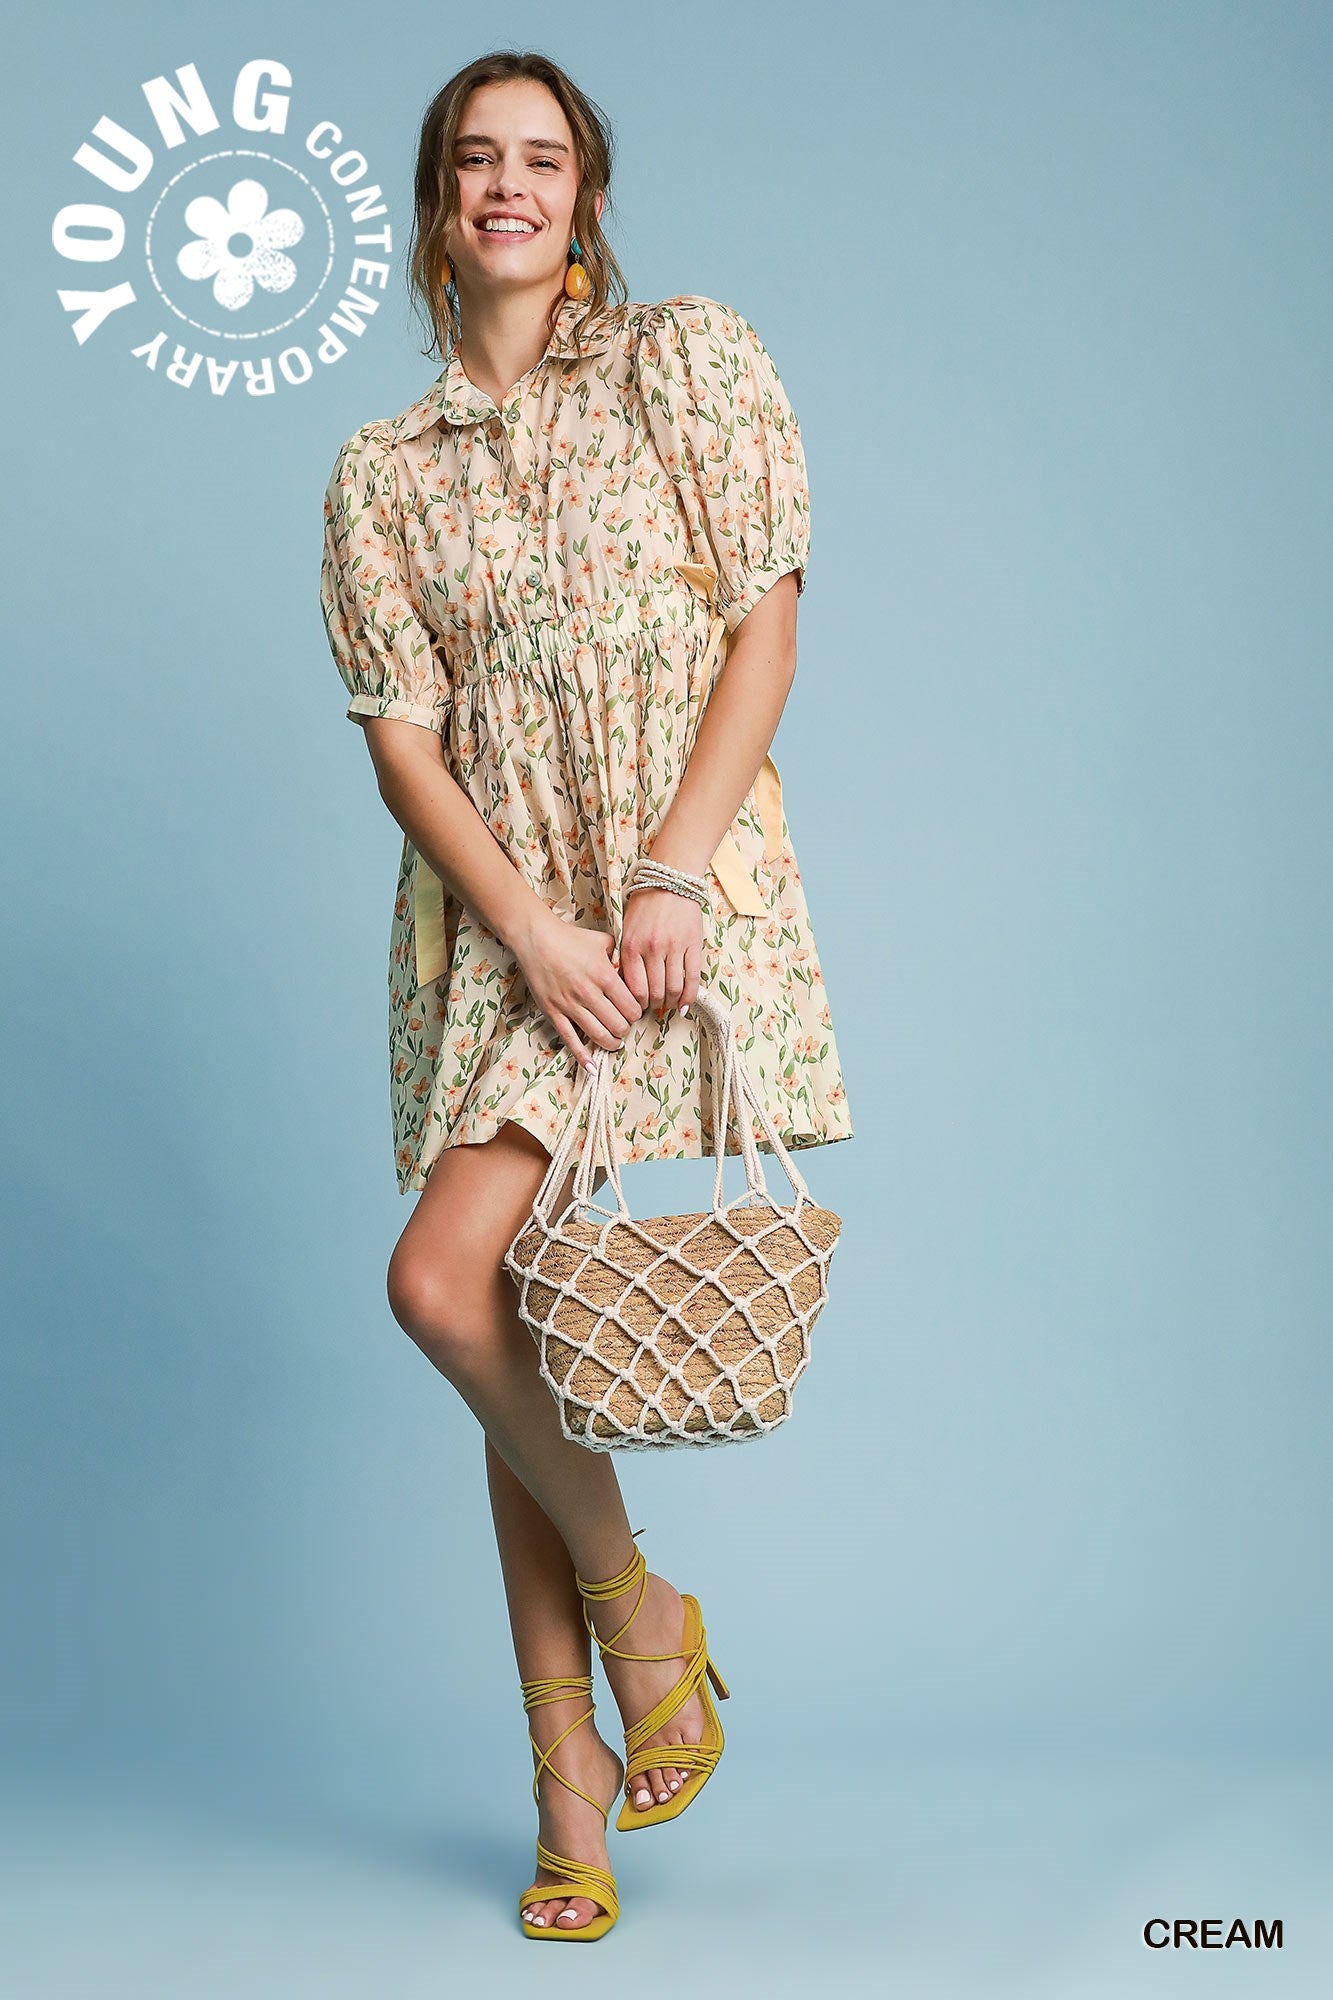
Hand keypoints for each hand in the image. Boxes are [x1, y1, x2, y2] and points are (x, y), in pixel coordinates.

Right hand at [511, 905, 643, 1073]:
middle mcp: (589, 993)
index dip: (637, 1013)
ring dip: (611, 1043)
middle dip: (626, 1029)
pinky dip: (583, 1057)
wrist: (536, 939)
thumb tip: (633, 974)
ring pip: (599, 1035)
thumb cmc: (571, 939)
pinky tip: (592, 1067)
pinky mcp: (553, 1013)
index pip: (632, 1007)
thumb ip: (621, 958)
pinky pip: (570, 1040)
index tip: (635, 1011)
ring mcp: (570, 1005)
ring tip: (615, 1041)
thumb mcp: (603, 941)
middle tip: (625, 1026)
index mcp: (604, 975)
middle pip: (619, 1025)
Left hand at [617, 886, 702, 1021]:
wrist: (669, 881)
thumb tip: (629, 988)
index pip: (634, 989)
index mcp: (631, 946)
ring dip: (672, 1002)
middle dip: (655, 1005)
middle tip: (655, 1007)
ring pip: (674, 989)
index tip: (639, 1007)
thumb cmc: (645, 905)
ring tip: (670, 1004)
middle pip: (655, 992)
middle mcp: (652, 949)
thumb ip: (627, 956)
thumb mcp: (626, 929)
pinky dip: (690, 996)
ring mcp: (674, 948)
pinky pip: (693, 978)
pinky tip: (686, 1004)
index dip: (637, 1005)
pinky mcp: (693, 945)